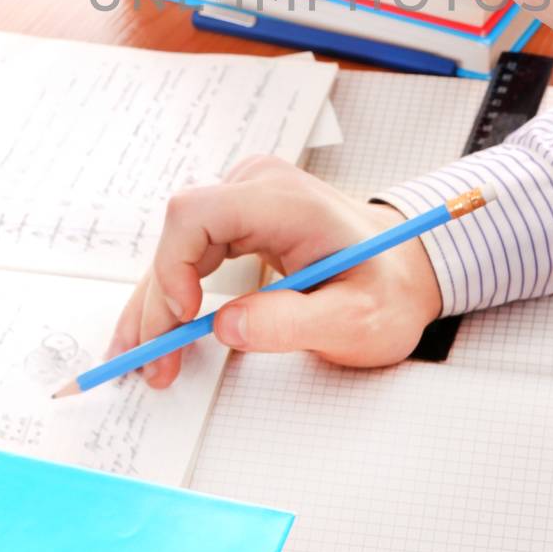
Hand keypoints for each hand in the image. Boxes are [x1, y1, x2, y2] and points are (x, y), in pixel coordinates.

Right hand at [106, 155, 442, 388]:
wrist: (406, 270)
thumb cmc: (387, 291)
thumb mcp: (357, 321)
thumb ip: (293, 323)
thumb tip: (224, 327)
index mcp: (286, 201)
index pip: (198, 212)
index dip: (174, 265)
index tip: (182, 319)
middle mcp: (258, 186)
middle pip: (179, 234)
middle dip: (159, 303)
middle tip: (154, 365)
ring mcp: (245, 197)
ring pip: (177, 246)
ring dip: (157, 304)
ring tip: (146, 359)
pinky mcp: (238, 217)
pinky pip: (190, 252)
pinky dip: (171, 294)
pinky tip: (154, 331)